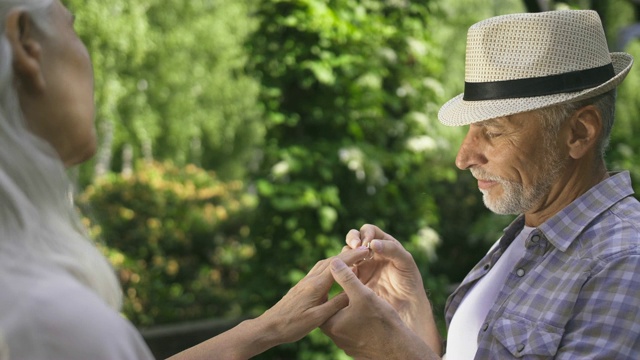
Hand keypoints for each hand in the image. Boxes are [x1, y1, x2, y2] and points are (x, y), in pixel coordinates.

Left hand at [256, 247, 370, 344]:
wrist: (270, 326)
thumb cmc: (293, 325)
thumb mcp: (318, 317)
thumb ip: (336, 304)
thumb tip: (352, 292)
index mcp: (316, 285)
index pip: (338, 266)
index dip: (353, 257)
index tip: (366, 250)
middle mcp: (310, 279)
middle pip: (332, 261)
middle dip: (348, 254)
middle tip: (364, 251)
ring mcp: (305, 282)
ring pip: (324, 264)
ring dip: (339, 259)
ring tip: (352, 257)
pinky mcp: (301, 286)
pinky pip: (318, 270)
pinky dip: (330, 266)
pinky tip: (333, 271)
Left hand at [321, 258, 438, 359]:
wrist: (398, 350)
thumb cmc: (381, 322)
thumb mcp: (363, 295)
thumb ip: (347, 278)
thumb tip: (334, 261)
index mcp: (329, 322)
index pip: (324, 295)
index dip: (332, 280)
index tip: (340, 269)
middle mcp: (333, 335)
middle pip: (331, 306)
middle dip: (338, 291)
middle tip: (347, 277)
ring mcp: (342, 342)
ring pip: (340, 317)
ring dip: (346, 303)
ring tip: (355, 289)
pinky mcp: (353, 346)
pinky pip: (349, 326)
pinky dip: (353, 315)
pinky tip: (363, 307)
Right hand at [342, 224, 441, 352]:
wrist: (407, 306)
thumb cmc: (410, 282)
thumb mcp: (405, 262)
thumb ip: (391, 249)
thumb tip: (372, 243)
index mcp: (383, 244)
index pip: (368, 230)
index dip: (365, 233)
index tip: (367, 243)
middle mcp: (370, 253)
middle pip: (354, 238)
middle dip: (352, 239)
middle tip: (355, 247)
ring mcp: (361, 265)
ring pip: (346, 253)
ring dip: (346, 254)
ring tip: (353, 262)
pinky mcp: (354, 280)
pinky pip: (343, 271)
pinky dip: (342, 269)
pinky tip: (348, 274)